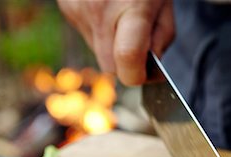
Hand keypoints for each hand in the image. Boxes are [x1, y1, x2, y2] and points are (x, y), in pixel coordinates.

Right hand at [57, 0, 173, 85]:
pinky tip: (108, 12)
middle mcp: (99, 12)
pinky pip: (86, 35)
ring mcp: (79, 11)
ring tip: (122, 20)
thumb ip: (161, 39)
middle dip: (125, 65)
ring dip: (112, 47)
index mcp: (131, 9)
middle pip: (109, 67)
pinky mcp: (68, 9)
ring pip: (97, 53)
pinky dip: (100, 32)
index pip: (127, 60)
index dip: (138, 76)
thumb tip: (149, 70)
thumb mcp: (163, 3)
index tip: (146, 74)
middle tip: (138, 48)